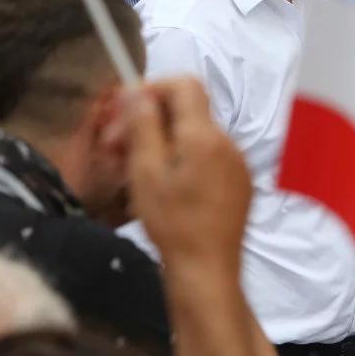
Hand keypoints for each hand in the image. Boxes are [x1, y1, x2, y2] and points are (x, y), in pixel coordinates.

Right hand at [125, 78, 251, 273]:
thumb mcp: (146, 171)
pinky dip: (183, 160)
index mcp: (204, 134)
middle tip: (115, 147)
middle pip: (187, 112)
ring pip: (194, 136)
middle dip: (149, 121)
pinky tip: (162, 186)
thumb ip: (143, 124)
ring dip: (162, 143)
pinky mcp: (239, 184)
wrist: (207, 270)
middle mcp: (227, 142)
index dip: (152, 89)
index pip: (184, 85)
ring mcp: (237, 163)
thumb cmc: (172, 222)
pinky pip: (208, 158)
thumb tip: (137, 90)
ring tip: (133, 170)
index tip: (124, 113)